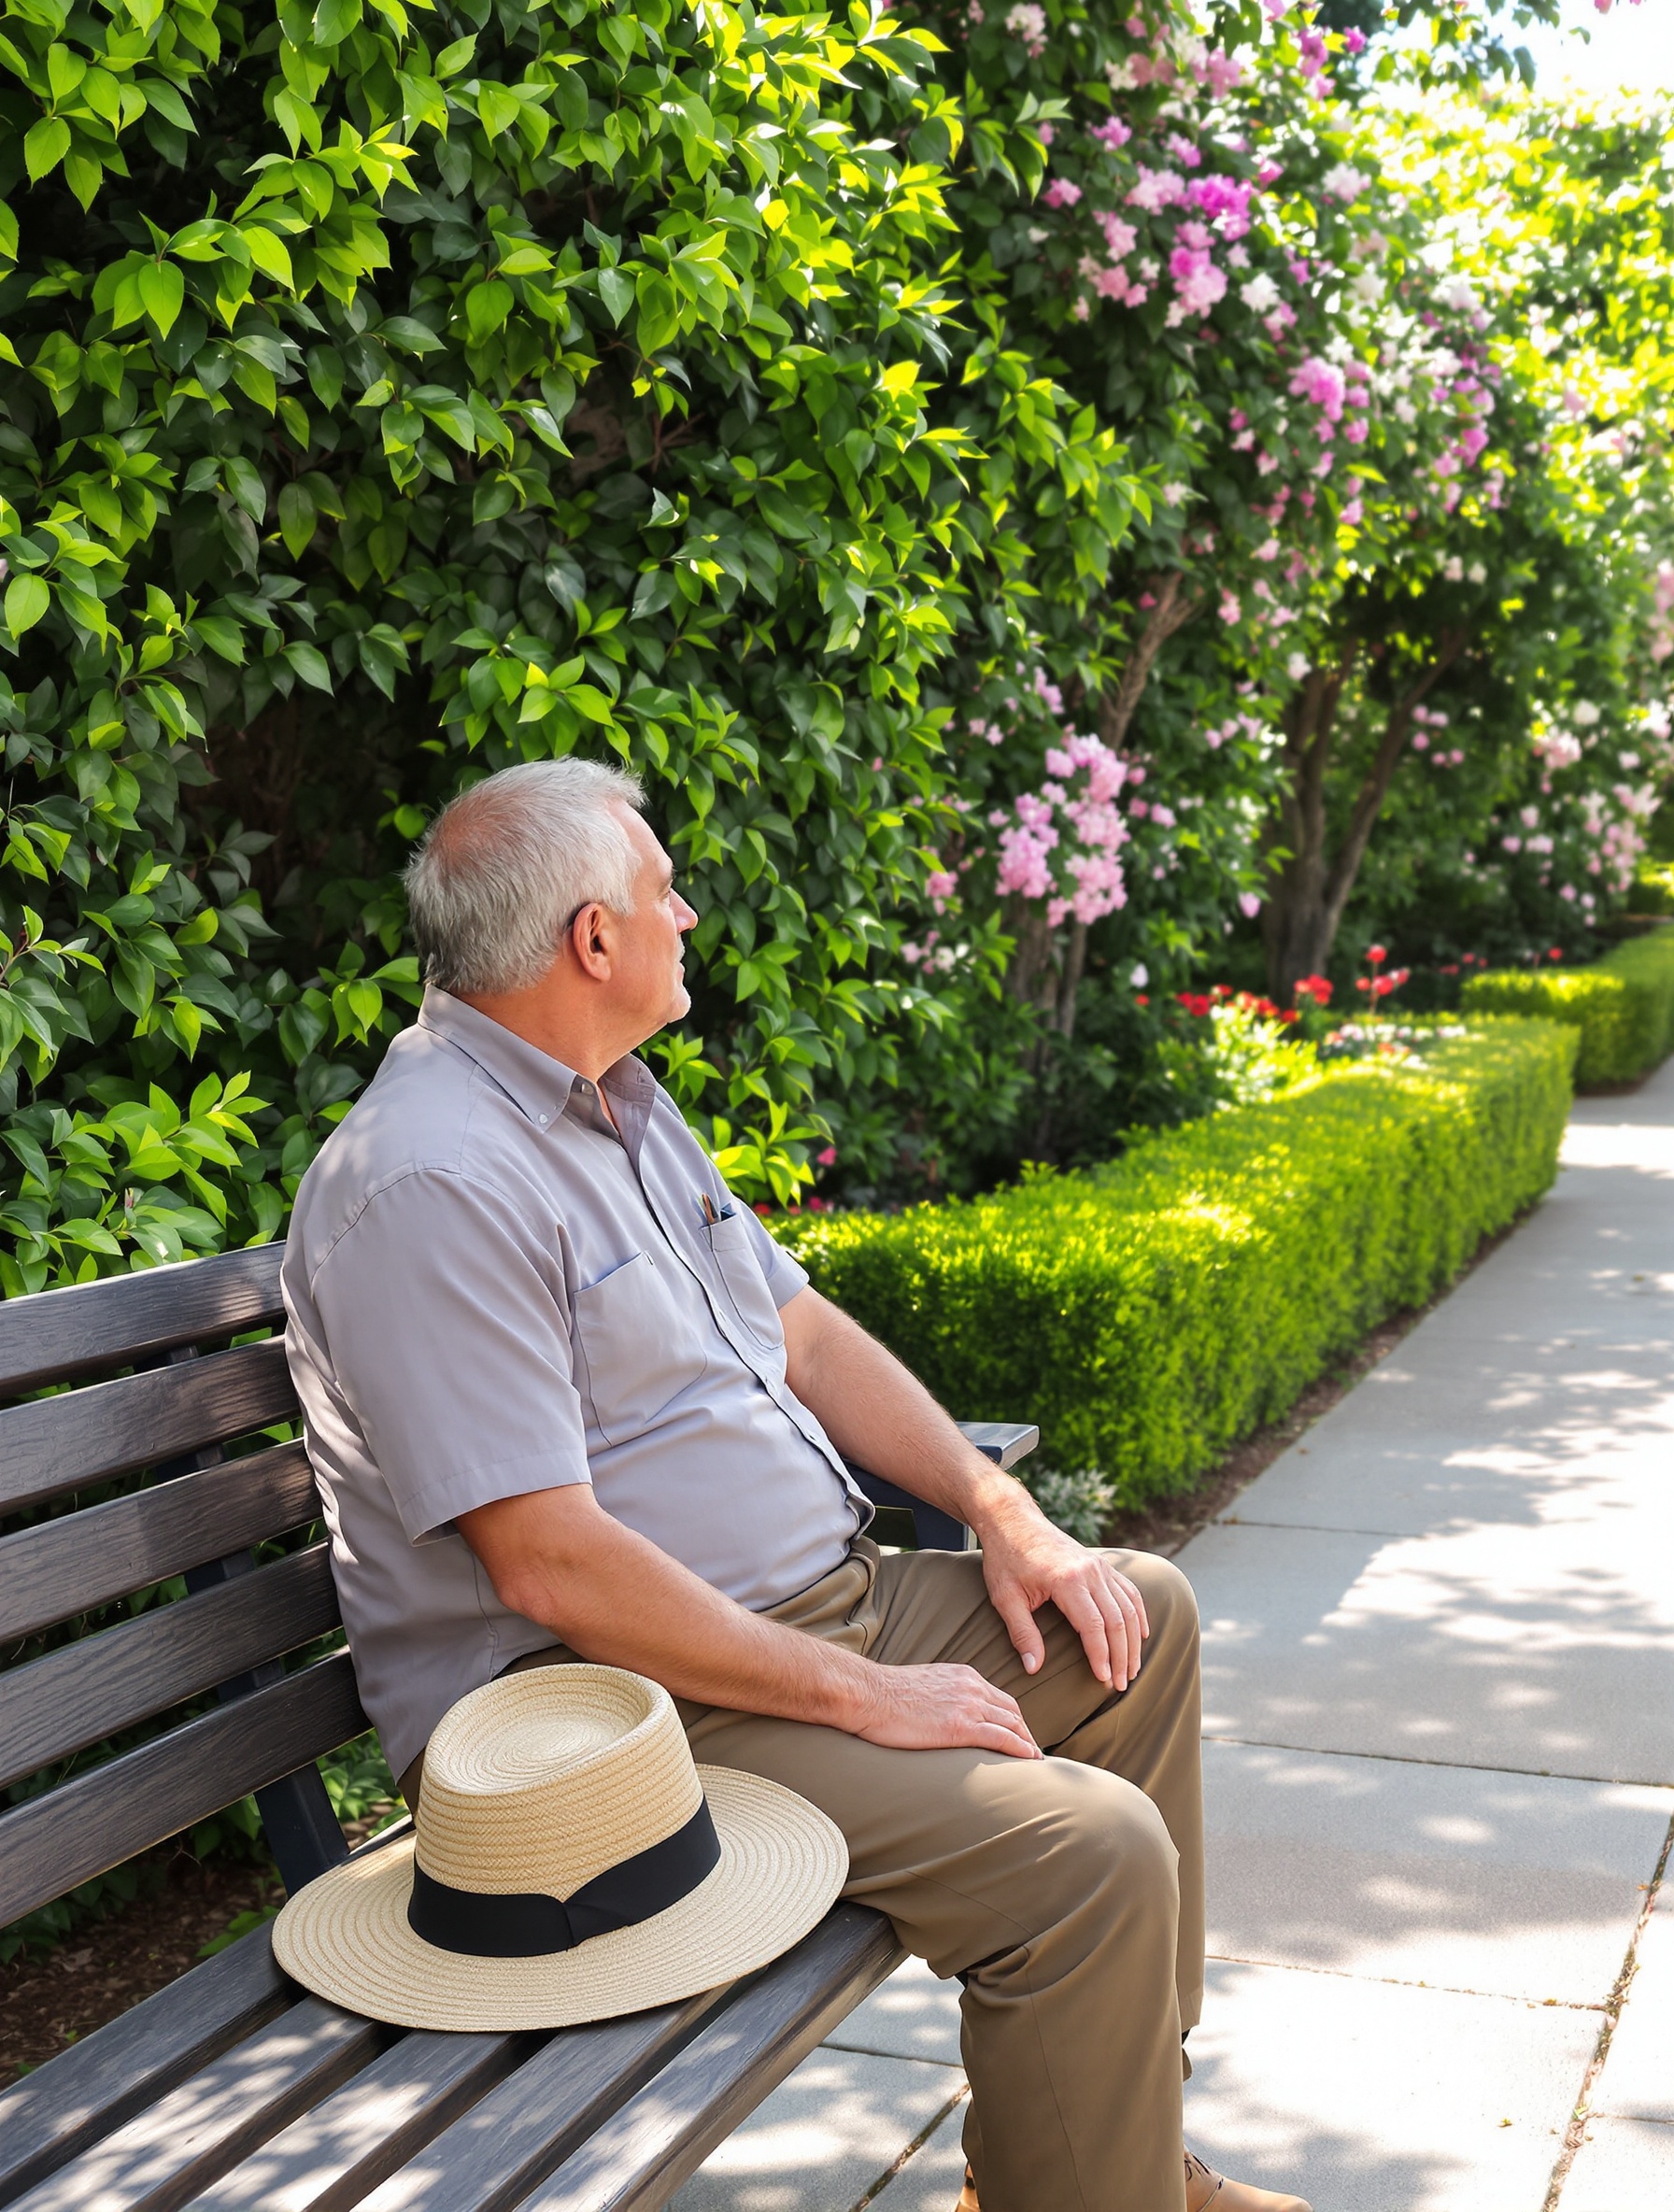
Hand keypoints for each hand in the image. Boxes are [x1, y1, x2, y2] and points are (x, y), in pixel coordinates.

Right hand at [850, 1661, 1041, 1759]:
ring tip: (1035, 1763)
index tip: (1019, 1735)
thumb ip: (943, 1695)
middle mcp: (971, 1686)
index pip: (1000, 1698)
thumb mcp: (924, 1685)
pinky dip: (1020, 1749)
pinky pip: (1000, 1738)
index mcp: (963, 1676)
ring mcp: (967, 1705)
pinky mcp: (960, 1726)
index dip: (1014, 1719)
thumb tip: (944, 1713)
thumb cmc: (886, 1694)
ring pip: (1012, 1724)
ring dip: (1028, 1744)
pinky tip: (1029, 1760)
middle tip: (1032, 1753)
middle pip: (1012, 1710)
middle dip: (1026, 1732)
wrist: (869, 1694)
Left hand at [977, 1492, 1149, 1690]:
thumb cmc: (1005, 1558)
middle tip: (1121, 1685)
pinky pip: (1129, 1591)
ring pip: (1128, 1608)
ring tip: (1131, 1669)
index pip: (1094, 1627)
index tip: (1103, 1681)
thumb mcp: (1005, 1597)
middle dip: (1122, 1656)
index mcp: (1067, 1580)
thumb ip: (1022, 1633)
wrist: (1012, 1518)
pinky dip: (1138, 1614)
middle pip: (1117, 1621)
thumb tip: (1033, 1668)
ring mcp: (1099, 1566)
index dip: (1101, 1657)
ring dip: (1133, 1641)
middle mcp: (1090, 1572)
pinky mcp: (1102, 1563)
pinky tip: (1141, 1634)